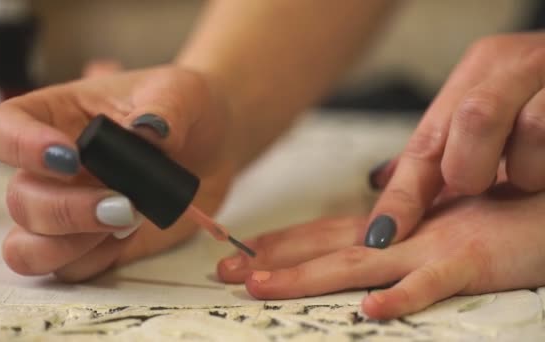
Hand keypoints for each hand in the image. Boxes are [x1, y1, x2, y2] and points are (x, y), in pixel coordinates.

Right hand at [0, 66, 235, 280]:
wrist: (214, 143)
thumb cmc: (184, 106)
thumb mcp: (180, 91)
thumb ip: (164, 107)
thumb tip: (147, 132)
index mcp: (57, 118)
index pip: (2, 131)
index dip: (20, 147)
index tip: (68, 157)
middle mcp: (53, 170)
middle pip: (20, 199)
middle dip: (65, 210)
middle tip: (123, 203)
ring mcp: (72, 210)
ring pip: (28, 246)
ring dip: (68, 245)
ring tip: (125, 223)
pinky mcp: (98, 244)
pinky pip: (71, 269)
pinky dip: (92, 261)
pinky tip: (128, 237)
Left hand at [217, 184, 544, 318]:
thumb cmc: (501, 209)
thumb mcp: (444, 215)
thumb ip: (405, 223)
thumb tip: (373, 220)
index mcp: (396, 223)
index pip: (326, 232)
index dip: (284, 241)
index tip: (245, 250)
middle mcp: (401, 232)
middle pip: (325, 247)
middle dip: (273, 260)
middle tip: (224, 270)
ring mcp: (431, 246)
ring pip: (356, 264)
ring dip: (305, 275)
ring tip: (259, 286)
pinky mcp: (469, 262)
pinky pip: (429, 284)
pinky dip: (400, 297)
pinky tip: (368, 312)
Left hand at [362, 32, 544, 247]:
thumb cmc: (539, 105)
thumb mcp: (490, 122)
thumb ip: (439, 150)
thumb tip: (379, 182)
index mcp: (479, 68)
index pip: (426, 138)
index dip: (403, 194)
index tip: (383, 235)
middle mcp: (515, 61)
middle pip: (473, 118)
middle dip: (472, 168)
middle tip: (483, 183)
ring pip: (529, 127)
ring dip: (526, 169)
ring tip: (529, 173)